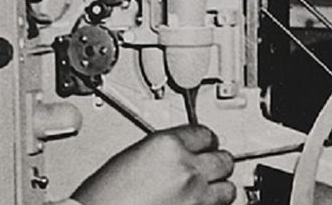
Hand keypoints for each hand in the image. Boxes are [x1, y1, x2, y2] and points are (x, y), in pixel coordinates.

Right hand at [71, 125, 235, 204]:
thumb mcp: (130, 157)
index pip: (204, 133)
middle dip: (216, 162)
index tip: (206, 143)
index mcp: (167, 146)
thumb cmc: (103, 197)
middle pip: (222, 159)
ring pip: (228, 188)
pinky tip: (199, 204)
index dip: (205, 139)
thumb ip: (161, 151)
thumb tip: (178, 154)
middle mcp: (187, 170)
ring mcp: (196, 197)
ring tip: (209, 188)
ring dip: (219, 187)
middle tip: (210, 165)